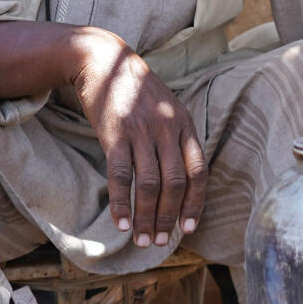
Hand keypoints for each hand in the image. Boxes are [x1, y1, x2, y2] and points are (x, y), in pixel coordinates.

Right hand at [71, 31, 206, 247]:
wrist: (104, 60)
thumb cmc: (136, 90)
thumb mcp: (166, 107)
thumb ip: (176, 136)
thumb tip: (181, 177)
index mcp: (184, 125)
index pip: (198, 172)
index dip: (195, 204)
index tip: (188, 228)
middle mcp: (167, 129)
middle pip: (174, 183)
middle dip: (167, 217)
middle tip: (158, 242)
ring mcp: (141, 130)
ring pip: (148, 184)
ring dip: (145, 217)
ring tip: (140, 239)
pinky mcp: (115, 133)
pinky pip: (121, 176)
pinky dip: (122, 203)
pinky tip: (120, 223)